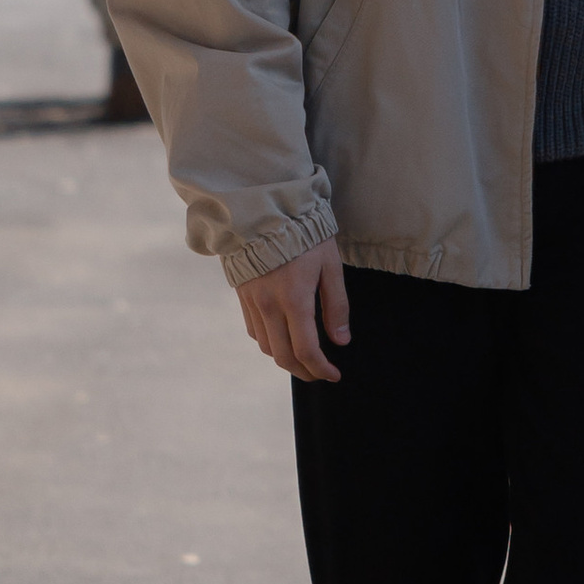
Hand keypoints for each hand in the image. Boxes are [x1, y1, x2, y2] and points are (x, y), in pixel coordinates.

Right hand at [236, 237, 350, 380]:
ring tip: (304, 357)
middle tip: (320, 373)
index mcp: (294, 299)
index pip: (306, 350)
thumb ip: (336, 305)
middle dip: (304, 372)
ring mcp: (252, 302)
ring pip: (266, 347)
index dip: (321, 369)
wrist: (263, 208)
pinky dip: (269, 342)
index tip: (334, 374)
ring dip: (285, 359)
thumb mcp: (330, 265)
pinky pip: (253, 330)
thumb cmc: (303, 234)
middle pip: (283, 357)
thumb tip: (340, 340)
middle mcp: (269, 306)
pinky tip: (282, 337)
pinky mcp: (242, 295)